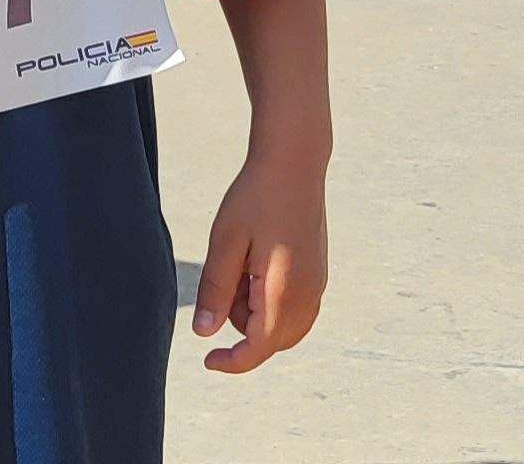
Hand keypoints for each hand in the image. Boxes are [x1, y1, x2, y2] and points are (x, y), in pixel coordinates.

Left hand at [190, 148, 326, 374]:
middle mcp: (308, 294)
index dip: (231, 361)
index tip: (207, 359)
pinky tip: (257, 264)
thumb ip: (214, 290)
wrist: (294, 163)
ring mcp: (317, 284)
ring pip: (284, 327)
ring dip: (257, 313)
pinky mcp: (318, 273)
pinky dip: (271, 302)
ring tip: (242, 264)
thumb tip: (204, 333)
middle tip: (227, 279)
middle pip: (271, 341)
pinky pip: (296, 308)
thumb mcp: (224, 242)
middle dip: (242, 327)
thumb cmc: (256, 198)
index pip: (258, 348)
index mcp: (284, 291)